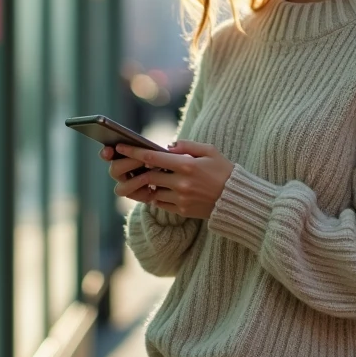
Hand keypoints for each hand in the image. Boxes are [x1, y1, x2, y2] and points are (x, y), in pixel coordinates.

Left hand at [109, 140, 234, 218]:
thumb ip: (187, 146)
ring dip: (148, 184)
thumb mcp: (210, 151)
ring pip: (153, 190)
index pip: (152, 157)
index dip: (133, 152)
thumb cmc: (223, 171)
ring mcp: (181, 198)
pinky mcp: (182, 210)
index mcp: (187, 165)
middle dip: (136, 171)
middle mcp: (181, 183)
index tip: (120, 148)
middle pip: (149, 175)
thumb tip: (167, 146)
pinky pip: (161, 203)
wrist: (235, 199)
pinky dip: (157, 196)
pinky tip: (160, 190)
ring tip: (145, 179)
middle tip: (126, 167)